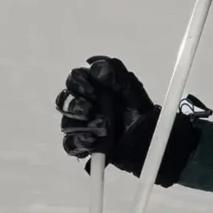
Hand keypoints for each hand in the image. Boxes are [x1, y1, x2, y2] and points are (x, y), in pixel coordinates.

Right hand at [55, 56, 199, 185]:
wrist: (148, 137)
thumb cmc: (139, 110)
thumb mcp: (133, 89)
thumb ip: (116, 74)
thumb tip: (97, 67)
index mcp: (94, 86)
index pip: (75, 78)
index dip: (79, 83)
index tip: (92, 90)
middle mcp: (84, 104)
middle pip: (64, 101)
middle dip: (74, 105)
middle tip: (89, 110)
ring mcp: (82, 125)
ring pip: (66, 124)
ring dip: (80, 126)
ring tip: (101, 130)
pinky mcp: (83, 144)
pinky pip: (70, 145)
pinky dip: (78, 143)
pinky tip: (92, 142)